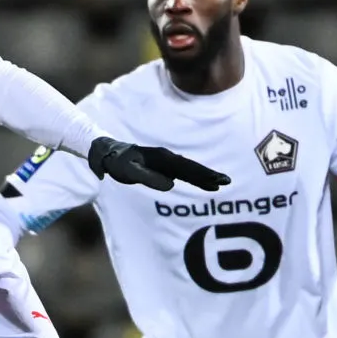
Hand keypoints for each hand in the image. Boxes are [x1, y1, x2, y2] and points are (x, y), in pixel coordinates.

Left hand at [89, 137, 229, 192]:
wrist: (109, 152)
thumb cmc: (118, 163)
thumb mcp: (129, 172)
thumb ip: (148, 178)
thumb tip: (170, 185)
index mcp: (162, 158)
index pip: (186, 169)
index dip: (202, 176)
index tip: (216, 181)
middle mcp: (167, 158)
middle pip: (192, 168)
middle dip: (209, 175)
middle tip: (227, 182)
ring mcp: (166, 161)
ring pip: (190, 170)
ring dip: (205, 176)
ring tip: (221, 183)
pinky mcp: (164, 166)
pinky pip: (183, 172)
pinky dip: (195, 177)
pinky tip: (204, 183)